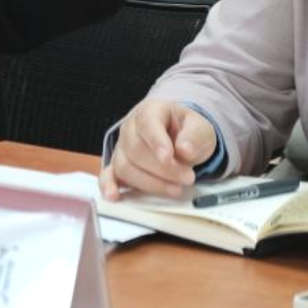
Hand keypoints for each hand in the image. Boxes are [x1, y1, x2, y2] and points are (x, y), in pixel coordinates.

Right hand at [99, 100, 216, 199]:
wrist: (179, 138)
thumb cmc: (186, 131)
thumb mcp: (200, 128)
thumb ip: (195, 136)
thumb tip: (185, 150)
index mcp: (150, 111)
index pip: (147, 123)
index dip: (156, 141)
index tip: (169, 157)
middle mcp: (130, 128)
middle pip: (135, 149)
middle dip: (162, 169)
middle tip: (187, 177)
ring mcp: (122, 147)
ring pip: (124, 166)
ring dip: (149, 182)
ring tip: (174, 189)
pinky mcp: (118, 166)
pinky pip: (107, 175)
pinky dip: (109, 186)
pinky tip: (114, 195)